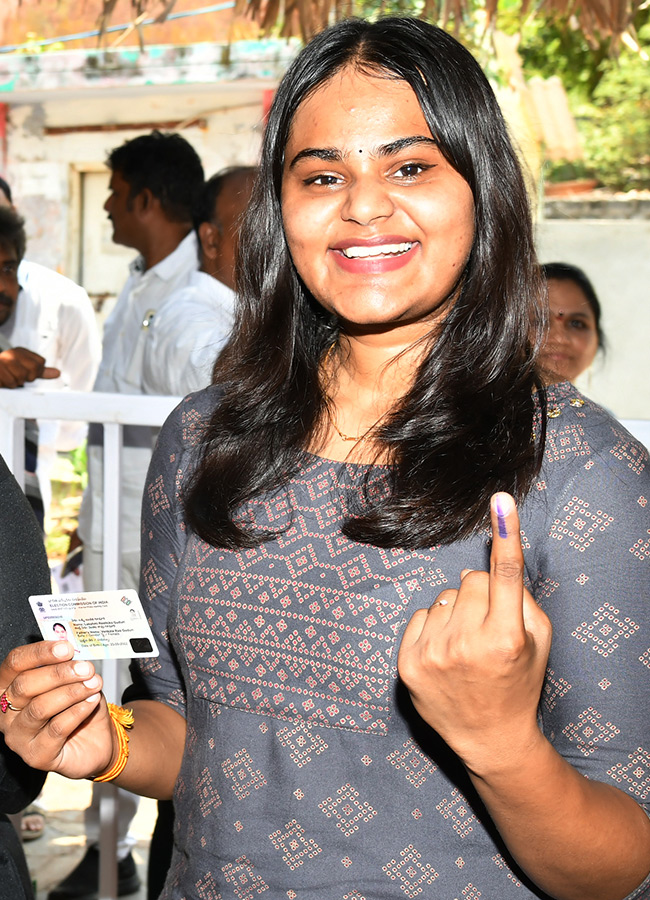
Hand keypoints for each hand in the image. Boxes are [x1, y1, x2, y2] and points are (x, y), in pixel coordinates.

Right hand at [0, 347, 60, 387]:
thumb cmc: (8, 373)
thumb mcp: (26, 370)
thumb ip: (41, 371)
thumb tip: (58, 373)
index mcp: (21, 351)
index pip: (41, 363)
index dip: (35, 372)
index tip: (25, 373)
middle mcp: (12, 353)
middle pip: (33, 370)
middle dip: (26, 378)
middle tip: (17, 377)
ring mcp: (3, 360)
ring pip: (22, 377)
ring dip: (17, 382)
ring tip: (9, 378)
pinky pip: (11, 382)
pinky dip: (9, 385)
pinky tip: (3, 380)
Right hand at [0, 641, 114, 778]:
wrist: (96, 741)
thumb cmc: (78, 706)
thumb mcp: (73, 679)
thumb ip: (66, 664)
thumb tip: (69, 648)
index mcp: (9, 687)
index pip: (14, 663)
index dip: (39, 653)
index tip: (66, 648)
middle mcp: (6, 712)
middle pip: (24, 686)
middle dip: (58, 674)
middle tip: (86, 668)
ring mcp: (18, 737)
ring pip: (40, 708)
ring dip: (71, 692)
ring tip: (93, 684)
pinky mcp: (36, 756)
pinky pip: (56, 729)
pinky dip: (78, 711)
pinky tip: (92, 701)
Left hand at [398, 492, 551, 774]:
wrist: (489, 738)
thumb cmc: (519, 681)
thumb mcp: (539, 641)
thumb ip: (519, 598)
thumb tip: (483, 565)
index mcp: (506, 639)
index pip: (505, 575)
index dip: (506, 534)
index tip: (501, 499)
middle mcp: (466, 645)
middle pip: (471, 581)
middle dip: (483, 596)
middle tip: (490, 628)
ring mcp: (433, 655)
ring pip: (444, 597)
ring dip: (457, 612)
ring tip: (467, 647)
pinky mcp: (407, 663)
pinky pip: (421, 614)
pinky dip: (434, 626)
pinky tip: (445, 653)